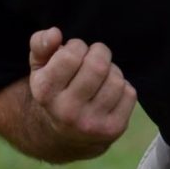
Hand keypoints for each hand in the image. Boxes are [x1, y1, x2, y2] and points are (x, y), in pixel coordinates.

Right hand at [26, 27, 136, 150]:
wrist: (65, 135)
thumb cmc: (54, 90)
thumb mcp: (39, 67)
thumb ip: (40, 44)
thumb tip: (55, 33)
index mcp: (45, 93)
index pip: (71, 55)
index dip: (76, 46)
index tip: (74, 53)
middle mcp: (67, 112)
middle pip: (97, 66)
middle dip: (99, 53)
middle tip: (93, 58)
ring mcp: (92, 123)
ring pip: (116, 79)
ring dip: (112, 71)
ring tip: (101, 77)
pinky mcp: (113, 129)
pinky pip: (129, 93)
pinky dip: (123, 87)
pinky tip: (109, 92)